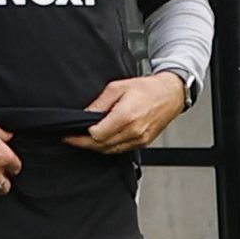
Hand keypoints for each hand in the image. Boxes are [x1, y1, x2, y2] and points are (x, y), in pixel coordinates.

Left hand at [69, 71, 191, 154]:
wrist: (171, 94)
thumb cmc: (147, 88)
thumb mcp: (117, 87)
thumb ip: (99, 103)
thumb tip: (84, 114)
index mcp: (126, 116)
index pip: (96, 135)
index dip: (80, 136)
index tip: (68, 133)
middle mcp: (134, 131)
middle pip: (101, 146)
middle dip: (83, 144)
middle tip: (70, 139)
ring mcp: (140, 139)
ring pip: (110, 150)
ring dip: (94, 147)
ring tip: (81, 140)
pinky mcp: (144, 143)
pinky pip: (121, 150)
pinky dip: (108, 147)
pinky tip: (100, 141)